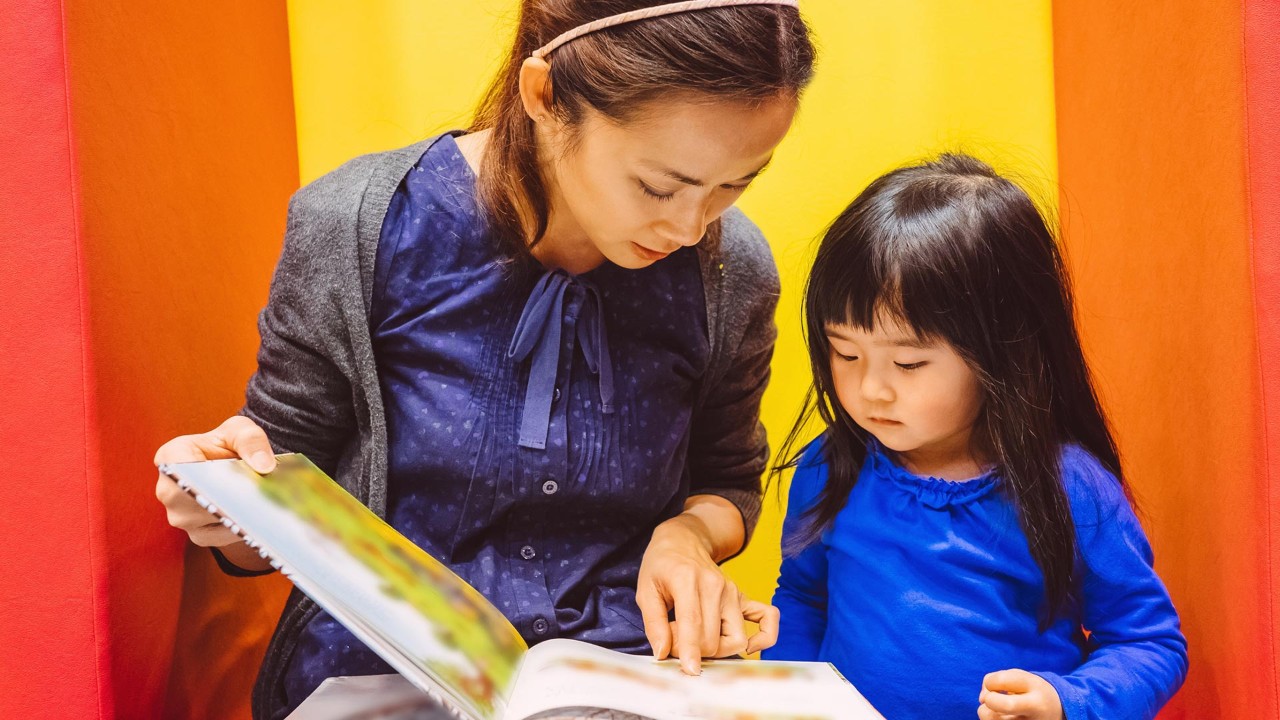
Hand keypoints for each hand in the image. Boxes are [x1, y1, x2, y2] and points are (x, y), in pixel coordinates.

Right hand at [154, 415, 276, 548]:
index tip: (240, 479)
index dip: (214, 477)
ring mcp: (181, 518)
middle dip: (236, 497)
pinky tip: (263, 516)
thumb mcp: (241, 430)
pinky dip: (246, 527)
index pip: (185, 471)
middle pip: (204, 500)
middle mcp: (168, 492)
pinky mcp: (199, 536)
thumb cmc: (229, 444)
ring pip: (217, 520)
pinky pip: (225, 535)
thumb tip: (264, 465)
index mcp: (170, 459)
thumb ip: (251, 440)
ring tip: (268, 501)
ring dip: (244, 512)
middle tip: (266, 493)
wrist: (230, 465)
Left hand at [636, 515, 779, 674]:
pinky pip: (767, 617)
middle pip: (713, 638)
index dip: (691, 650)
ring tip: (697, 638)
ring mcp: (732, 592)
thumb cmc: (661, 566)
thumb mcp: (645, 590)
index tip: (690, 670)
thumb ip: (653, 623)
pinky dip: (764, 636)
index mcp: (687, 581)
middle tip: (673, 638)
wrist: (683, 541)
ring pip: (737, 638)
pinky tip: (750, 647)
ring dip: (717, 650)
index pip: (693, 622)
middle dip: (692, 650)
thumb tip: (662, 652)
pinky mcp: (742, 597)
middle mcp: (716, 587)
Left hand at [977, 669, 1063, 719]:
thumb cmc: (1030, 692)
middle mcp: (1035, 709)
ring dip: (986, 712)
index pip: (1001, 680)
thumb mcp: (1021, 678)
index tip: (997, 687)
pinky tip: (1001, 718)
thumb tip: (982, 700)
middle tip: (992, 700)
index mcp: (1035, 688)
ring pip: (991, 719)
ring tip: (997, 711)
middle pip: (1001, 704)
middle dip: (989, 700)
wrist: (1056, 713)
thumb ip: (997, 680)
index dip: (990, 682)